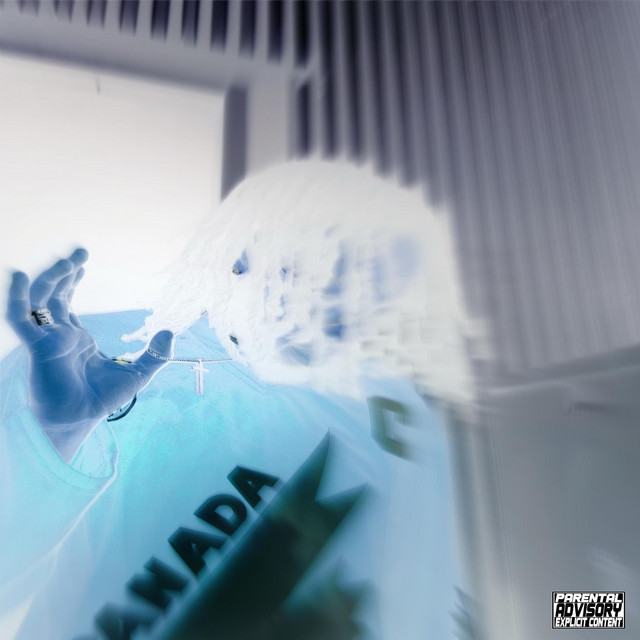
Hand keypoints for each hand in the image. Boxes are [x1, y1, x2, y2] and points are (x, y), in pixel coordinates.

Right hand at [6, 249, 173, 461]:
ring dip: (51, 278)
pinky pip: (21, 319)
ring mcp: (48, 340)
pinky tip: (18, 277)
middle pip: (56, 295)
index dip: (72, 282)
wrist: (79, 421)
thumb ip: (155, 354)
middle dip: (65, 273)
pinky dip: (17, 298)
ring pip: (41, 301)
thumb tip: (170, 332)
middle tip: (80, 252)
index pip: (67, 303)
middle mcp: (59, 335)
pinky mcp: (39, 348)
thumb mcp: (138, 374)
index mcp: (76, 338)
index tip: (81, 264)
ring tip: (66, 261)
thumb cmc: (100, 401)